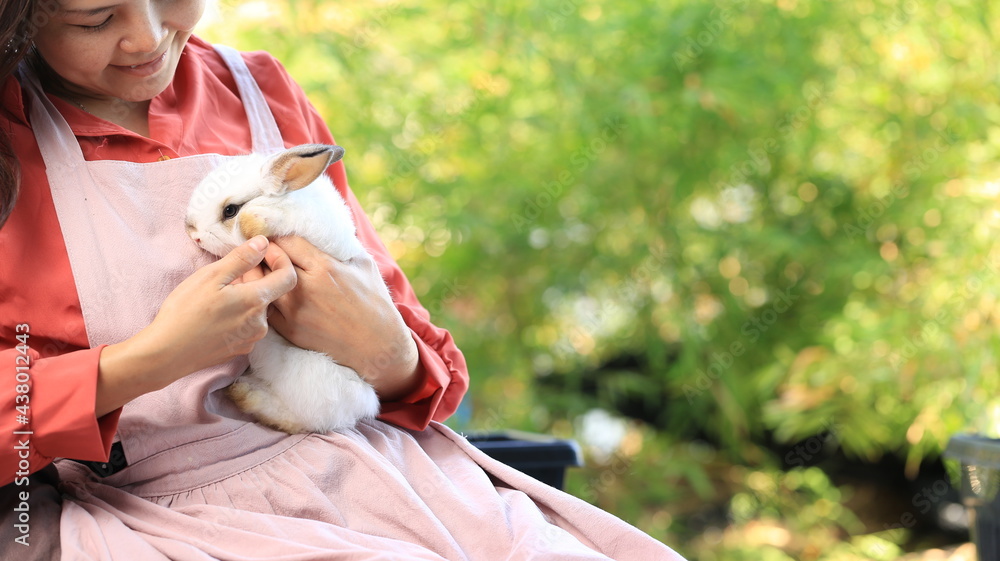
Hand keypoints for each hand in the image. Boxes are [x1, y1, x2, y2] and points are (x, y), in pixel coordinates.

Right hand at [96, 236, 296, 415]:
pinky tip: (217, 314)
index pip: (288, 277)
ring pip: (258, 309)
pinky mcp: (241, 349)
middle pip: (270, 292)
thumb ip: (242, 258)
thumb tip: (264, 243)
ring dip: (246, 297)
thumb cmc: (184, 312)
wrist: (166, 353)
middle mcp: (261, 323)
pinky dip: (239, 315)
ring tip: (219, 294)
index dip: (280, 260)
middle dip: (255, 279)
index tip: (264, 252)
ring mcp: (252, 339)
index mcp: (256, 301)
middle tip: (228, 274)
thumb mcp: (211, 276)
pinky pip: (248, 326)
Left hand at [244, 235, 421, 400]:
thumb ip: (341, 246)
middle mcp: (306, 287)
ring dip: (257, 274)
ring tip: (259, 270)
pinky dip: (261, 298)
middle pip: (269, 259)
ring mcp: (295, 311)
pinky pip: (264, 307)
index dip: (277, 236)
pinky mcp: (290, 330)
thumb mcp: (364, 264)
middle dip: (264, 251)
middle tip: (260, 249)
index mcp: (324, 267)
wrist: (377, 344)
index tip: (274, 235)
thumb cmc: (374, 302)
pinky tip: (263, 293)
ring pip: (260, 284)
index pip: (286, 241)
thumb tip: (325, 229)